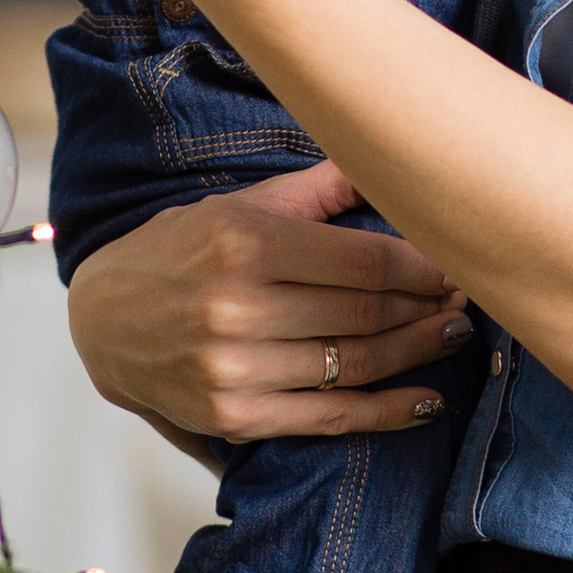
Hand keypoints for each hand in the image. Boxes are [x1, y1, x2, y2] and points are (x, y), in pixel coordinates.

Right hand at [64, 159, 473, 443]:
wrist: (103, 321)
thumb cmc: (181, 251)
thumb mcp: (239, 205)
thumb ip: (318, 188)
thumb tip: (390, 155)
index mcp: (244, 242)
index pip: (366, 261)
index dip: (426, 267)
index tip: (458, 262)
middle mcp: (237, 306)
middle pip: (368, 312)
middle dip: (429, 306)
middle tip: (469, 298)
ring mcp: (234, 367)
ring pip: (358, 364)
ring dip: (419, 352)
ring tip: (453, 335)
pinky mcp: (234, 415)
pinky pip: (331, 417)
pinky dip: (388, 412)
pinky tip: (426, 400)